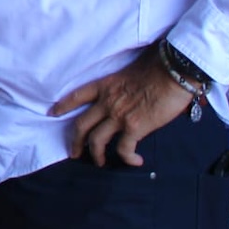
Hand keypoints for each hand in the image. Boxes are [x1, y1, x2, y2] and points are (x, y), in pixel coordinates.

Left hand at [48, 43, 194, 166]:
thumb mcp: (131, 71)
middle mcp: (107, 102)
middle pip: (81, 125)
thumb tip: (129, 90)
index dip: (64, 105)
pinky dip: (128, 159)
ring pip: (97, 141)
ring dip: (96, 155)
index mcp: (105, 85)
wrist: (175, 71)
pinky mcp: (135, 127)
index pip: (77, 96)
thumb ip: (123, 84)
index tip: (54, 112)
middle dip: (75, 141)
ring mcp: (119, 116)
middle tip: (74, 152)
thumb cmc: (158, 66)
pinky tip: (135, 161)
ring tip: (100, 162)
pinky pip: (124, 149)